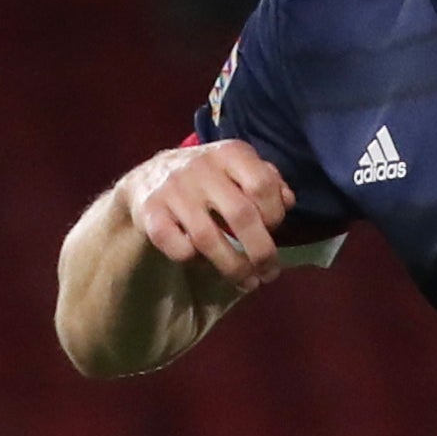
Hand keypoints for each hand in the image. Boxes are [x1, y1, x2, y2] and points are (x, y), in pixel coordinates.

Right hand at [127, 139, 294, 285]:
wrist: (148, 180)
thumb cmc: (207, 179)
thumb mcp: (238, 170)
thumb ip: (267, 182)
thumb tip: (288, 201)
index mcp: (229, 153)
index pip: (262, 185)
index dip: (275, 215)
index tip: (274, 231)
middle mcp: (201, 167)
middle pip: (240, 215)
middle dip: (262, 252)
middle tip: (270, 273)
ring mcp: (173, 190)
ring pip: (208, 238)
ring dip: (234, 267)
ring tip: (248, 282)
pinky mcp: (150, 213)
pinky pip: (178, 247)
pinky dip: (193, 261)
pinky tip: (203, 263)